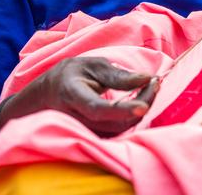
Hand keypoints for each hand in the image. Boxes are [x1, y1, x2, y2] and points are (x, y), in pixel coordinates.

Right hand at [0, 56, 155, 136]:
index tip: (143, 105)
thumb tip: (146, 79)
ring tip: (151, 86)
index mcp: (72, 96)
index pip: (98, 109)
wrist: (45, 94)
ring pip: (121, 129)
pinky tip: (142, 99)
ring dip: (142, 108)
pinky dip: (135, 115)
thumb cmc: (71, 74)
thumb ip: (118, 75)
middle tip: (156, 81)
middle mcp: (76, 120)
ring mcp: (84, 132)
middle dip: (142, 102)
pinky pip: (119, 130)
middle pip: (116, 122)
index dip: (122, 109)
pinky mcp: (93, 137)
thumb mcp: (92, 65)